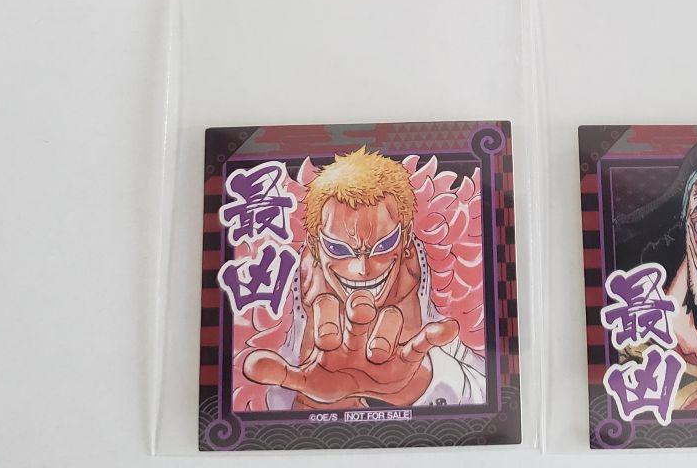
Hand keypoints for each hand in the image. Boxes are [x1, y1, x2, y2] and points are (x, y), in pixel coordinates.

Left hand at [243, 288, 458, 406]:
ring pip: (390, 320)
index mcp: (334, 325)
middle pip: (360, 304)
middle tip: (356, 320)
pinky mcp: (409, 352)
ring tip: (378, 356)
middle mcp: (360, 324)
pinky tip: (446, 329)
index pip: (329, 308)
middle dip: (358, 311)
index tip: (327, 341)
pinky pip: (422, 339)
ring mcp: (386, 335)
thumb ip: (280, 372)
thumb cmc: (337, 376)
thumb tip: (249, 364)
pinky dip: (435, 334)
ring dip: (385, 334)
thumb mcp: (308, 379)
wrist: (374, 391)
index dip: (326, 319)